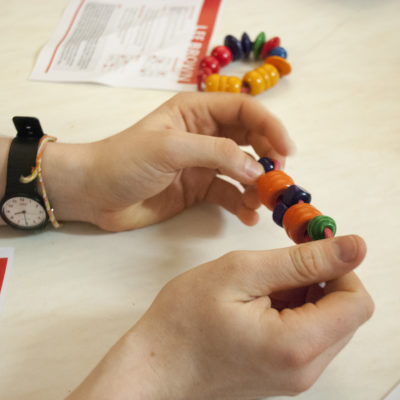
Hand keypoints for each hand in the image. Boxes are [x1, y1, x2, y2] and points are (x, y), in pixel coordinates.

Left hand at [42, 93, 293, 230]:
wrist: (95, 195)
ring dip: (256, 185)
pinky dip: (241, 204)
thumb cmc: (125, 161)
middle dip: (268, 157)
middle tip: (279, 179)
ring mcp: (202, 164)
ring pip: (242, 169)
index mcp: (197, 112)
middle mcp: (204, 135)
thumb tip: (258, 171)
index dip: (270, 126)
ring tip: (262, 202)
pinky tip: (248, 216)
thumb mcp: (171, 149)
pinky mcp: (198, 189)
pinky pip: (229, 194)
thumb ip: (216, 154)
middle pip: (249, 140)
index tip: (287, 151)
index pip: (244, 111)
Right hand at [66, 235, 373, 399]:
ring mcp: (295, 376)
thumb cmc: (184, 320)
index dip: (339, 268)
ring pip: (327, 322)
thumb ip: (302, 260)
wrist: (155, 365)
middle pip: (345, 313)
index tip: (307, 251)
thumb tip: (354, 247)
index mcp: (297, 345)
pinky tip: (258, 303)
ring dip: (304, 294)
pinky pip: (308, 335)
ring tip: (260, 288)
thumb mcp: (241, 273)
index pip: (357, 302)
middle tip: (276, 267)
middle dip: (319, 280)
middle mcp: (304, 369)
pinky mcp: (284, 373)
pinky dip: (293, 310)